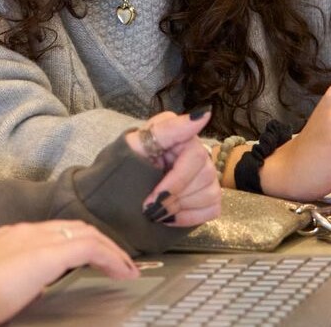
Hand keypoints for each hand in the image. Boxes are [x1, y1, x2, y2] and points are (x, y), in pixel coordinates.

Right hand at [0, 220, 137, 324]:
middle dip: (101, 244)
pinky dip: (110, 258)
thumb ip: (16, 282)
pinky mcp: (46, 254)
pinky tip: (121, 272)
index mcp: (10, 237)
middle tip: (120, 263)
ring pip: (86, 234)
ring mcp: (35, 239)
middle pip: (75, 228)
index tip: (96, 260)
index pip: (54, 232)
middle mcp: (25, 231)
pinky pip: (90, 249)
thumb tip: (33, 291)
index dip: (80, 243)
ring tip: (127, 269)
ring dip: (111, 251)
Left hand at [126, 111, 220, 227]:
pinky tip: (170, 217)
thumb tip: (204, 113)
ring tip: (157, 211)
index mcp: (182, 136)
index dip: (176, 181)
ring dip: (180, 208)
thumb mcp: (135, 145)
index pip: (196, 156)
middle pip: (204, 176)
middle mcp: (198, 152)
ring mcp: (206, 175)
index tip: (154, 199)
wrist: (118, 191)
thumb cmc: (124, 165)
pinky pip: (212, 209)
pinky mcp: (207, 196)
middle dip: (173, 197)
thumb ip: (168, 129)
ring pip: (210, 193)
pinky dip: (189, 217)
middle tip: (149, 207)